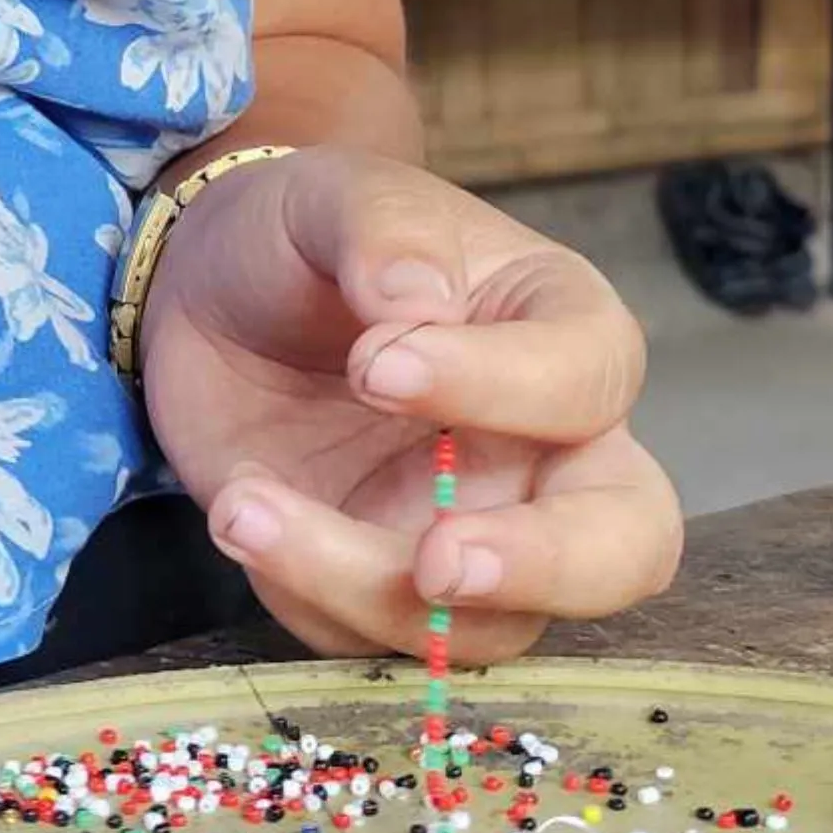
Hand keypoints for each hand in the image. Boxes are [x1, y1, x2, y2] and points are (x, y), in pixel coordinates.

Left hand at [136, 146, 680, 664]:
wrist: (210, 295)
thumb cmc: (306, 236)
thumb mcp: (338, 196)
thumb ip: (388, 230)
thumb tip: (418, 301)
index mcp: (562, 330)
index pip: (587, 379)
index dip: (498, 386)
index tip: (376, 364)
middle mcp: (546, 451)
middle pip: (622, 547)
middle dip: (544, 568)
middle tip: (437, 560)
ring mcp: (471, 531)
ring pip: (485, 625)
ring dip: (360, 586)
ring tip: (243, 506)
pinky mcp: (383, 584)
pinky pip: (366, 636)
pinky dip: (299, 594)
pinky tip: (239, 510)